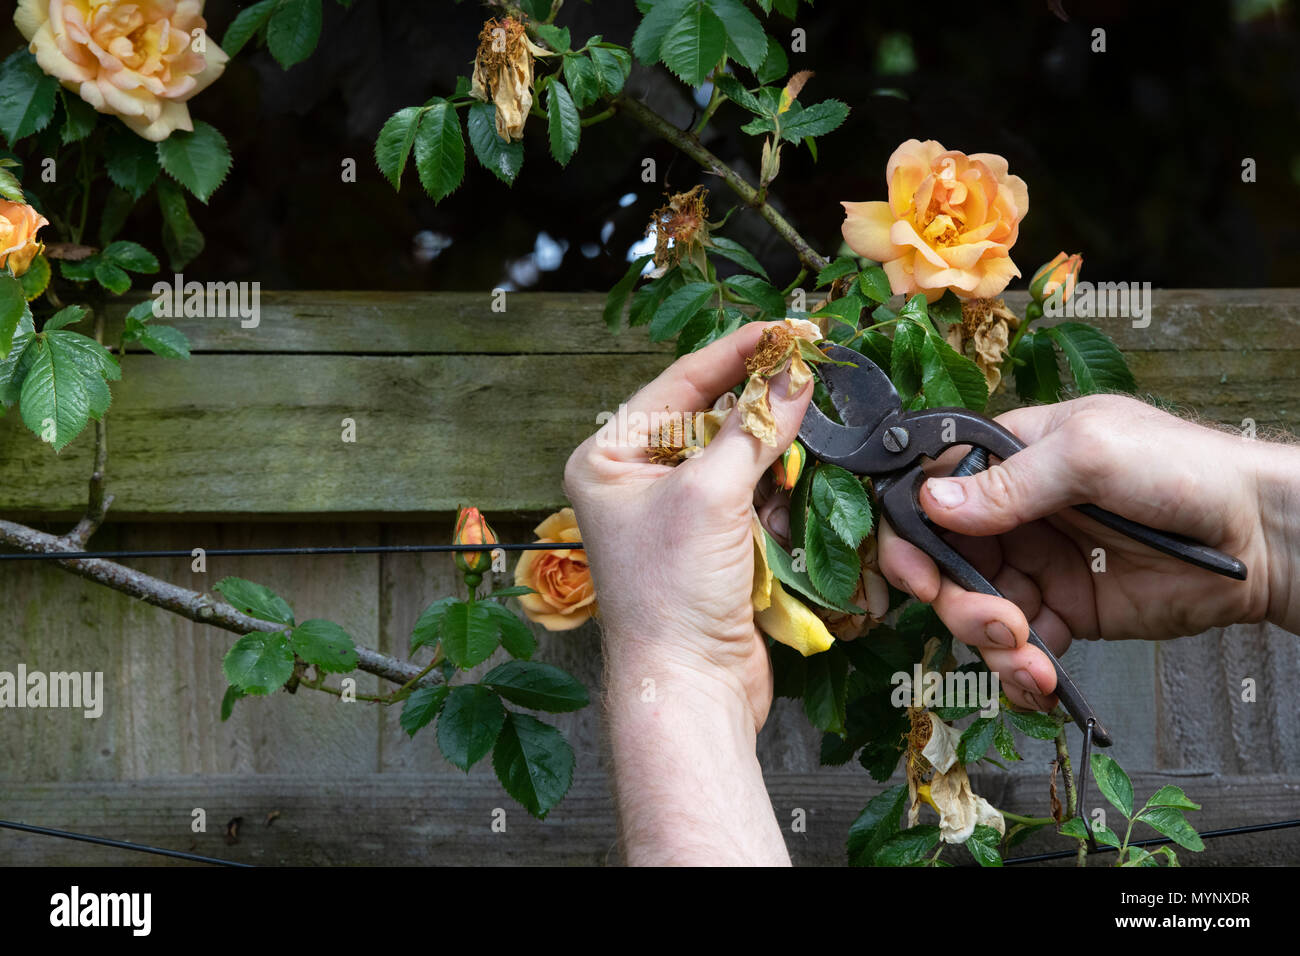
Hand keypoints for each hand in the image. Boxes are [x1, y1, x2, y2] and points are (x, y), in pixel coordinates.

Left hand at [564, 322, 810, 865]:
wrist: (690, 686)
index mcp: (608, 458)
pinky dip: (782, 483)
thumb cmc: (674, 592)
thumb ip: (755, 427)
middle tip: (812, 362)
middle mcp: (636, 480)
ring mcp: (676, 513)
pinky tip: (810, 468)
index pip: (678, 384)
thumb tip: (796, 371)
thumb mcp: (712, 494)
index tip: (788, 328)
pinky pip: (754, 494)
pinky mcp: (713, 544)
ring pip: (738, 454)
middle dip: (761, 396)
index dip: (736, 352)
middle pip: (710, 415)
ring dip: (777, 442)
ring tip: (818, 409)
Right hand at [877, 393, 1292, 712]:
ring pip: (974, 611)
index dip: (911, 536)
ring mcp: (1037, 564)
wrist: (1259, 537)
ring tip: (1031, 658)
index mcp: (1011, 458)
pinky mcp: (1065, 612)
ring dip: (991, 644)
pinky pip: (1018, 648)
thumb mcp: (1093, 454)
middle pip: (944, 563)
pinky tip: (1041, 682)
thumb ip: (1013, 482)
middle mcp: (1014, 512)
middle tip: (997, 622)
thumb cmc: (1186, 469)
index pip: (931, 492)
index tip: (918, 576)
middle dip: (957, 602)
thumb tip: (934, 504)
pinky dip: (1019, 672)